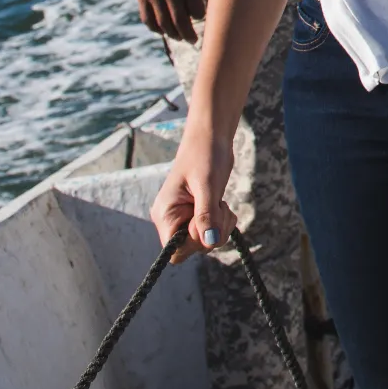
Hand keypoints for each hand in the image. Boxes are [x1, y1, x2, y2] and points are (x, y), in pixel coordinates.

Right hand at [127, 0, 209, 43]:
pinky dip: (156, 28)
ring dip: (173, 35)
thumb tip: (214, 4)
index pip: (197, 11)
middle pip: (180, 22)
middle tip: (193, 41)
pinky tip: (163, 30)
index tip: (202, 16)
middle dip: (188, 35)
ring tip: (180, 37)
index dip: (201, 16)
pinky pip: (148, 19)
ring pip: (163, 24)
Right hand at [150, 122, 235, 260]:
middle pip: (193, 249)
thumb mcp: (207, 186)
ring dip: (220, 226)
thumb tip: (210, 242)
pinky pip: (213, 231)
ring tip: (220, 202)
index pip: (174, 252)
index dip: (194, 244)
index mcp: (164, 214)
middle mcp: (171, 219)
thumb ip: (206, 215)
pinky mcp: (198, 214)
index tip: (206, 221)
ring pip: (206, 241)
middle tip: (219, 208)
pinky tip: (223, 205)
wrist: (212, 136)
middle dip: (212, 233)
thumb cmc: (205, 155)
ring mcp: (185, 218)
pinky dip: (223, 222)